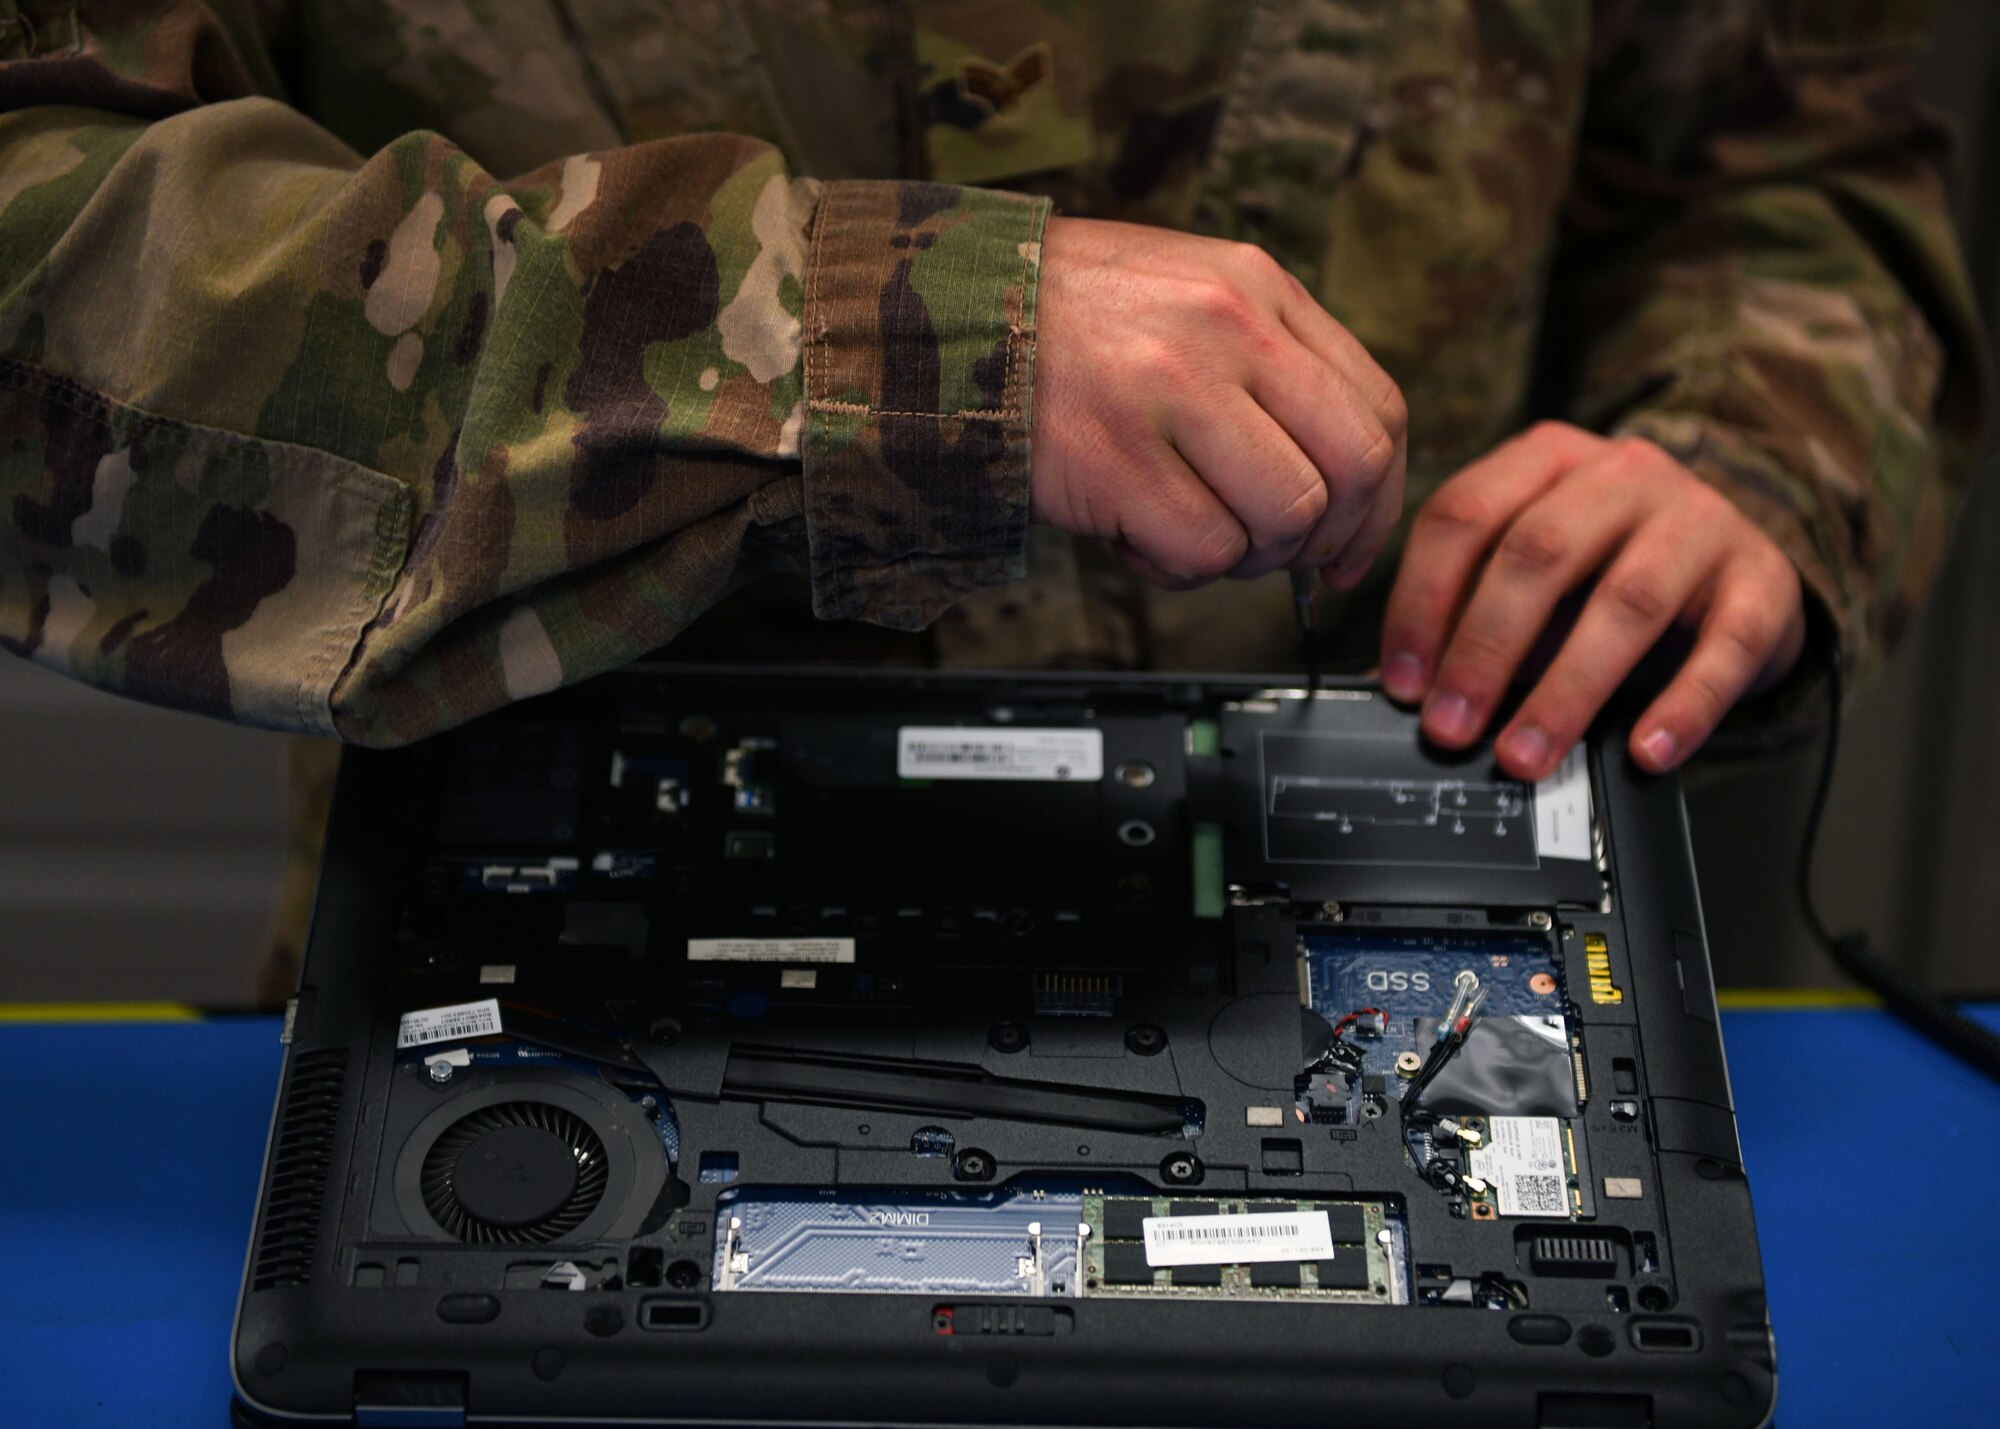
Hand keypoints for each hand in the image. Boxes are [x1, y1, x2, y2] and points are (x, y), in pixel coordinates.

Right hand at [1030, 217, 1405, 588]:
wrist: (955, 313)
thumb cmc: (1073, 319)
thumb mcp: (1193, 295)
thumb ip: (1272, 363)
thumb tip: (1341, 477)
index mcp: (1260, 289)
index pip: (1380, 410)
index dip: (1379, 497)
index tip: (1350, 538)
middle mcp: (1229, 332)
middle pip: (1350, 469)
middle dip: (1330, 536)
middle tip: (1287, 554)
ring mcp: (1172, 393)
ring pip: (1283, 518)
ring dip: (1252, 556)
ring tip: (1199, 534)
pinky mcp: (1117, 459)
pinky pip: (1201, 551)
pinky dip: (1181, 568)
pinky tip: (1140, 538)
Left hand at [1379, 422, 1805, 777]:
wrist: (1737, 561)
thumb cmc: (1610, 569)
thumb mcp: (1536, 573)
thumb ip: (1472, 611)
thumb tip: (1407, 686)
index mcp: (1548, 458)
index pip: (1465, 514)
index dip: (1422, 600)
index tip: (1405, 681)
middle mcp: (1626, 474)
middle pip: (1540, 552)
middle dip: (1485, 649)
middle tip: (1450, 726)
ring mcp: (1702, 520)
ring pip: (1628, 601)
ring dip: (1567, 689)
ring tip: (1525, 754)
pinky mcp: (1764, 580)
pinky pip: (1727, 645)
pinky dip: (1685, 705)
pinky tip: (1645, 751)